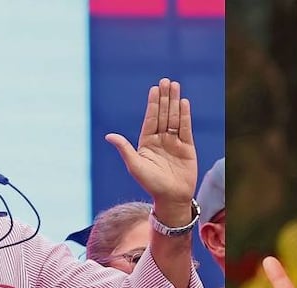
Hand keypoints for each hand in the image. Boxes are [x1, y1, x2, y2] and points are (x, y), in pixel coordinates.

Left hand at [105, 78, 197, 221]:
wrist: (171, 198)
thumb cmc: (151, 184)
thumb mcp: (135, 166)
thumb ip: (124, 149)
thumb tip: (108, 135)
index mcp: (147, 142)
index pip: (150, 119)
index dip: (153, 104)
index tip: (154, 88)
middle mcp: (161, 140)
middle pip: (163, 114)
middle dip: (165, 98)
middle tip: (166, 81)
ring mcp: (175, 143)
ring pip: (175, 118)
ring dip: (175, 102)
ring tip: (176, 86)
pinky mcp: (188, 148)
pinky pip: (186, 129)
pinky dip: (185, 116)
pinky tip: (184, 103)